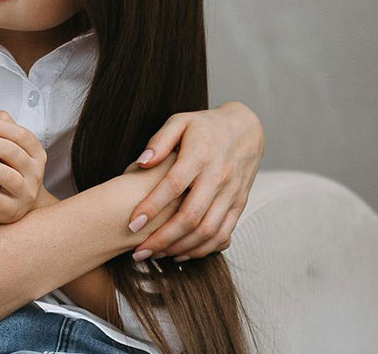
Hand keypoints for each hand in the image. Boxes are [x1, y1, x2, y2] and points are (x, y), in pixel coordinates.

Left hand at [0, 110, 48, 224]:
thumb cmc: (6, 172)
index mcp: (36, 153)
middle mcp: (35, 173)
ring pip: (7, 176)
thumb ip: (0, 134)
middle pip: (12, 152)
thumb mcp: (8, 152)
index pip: (20, 134)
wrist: (11, 207)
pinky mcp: (13, 211)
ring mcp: (26, 193)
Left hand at [127, 101, 264, 261]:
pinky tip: (181, 255)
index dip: (152, 206)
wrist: (246, 129)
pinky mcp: (239, 204)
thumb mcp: (180, 121)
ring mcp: (231, 193)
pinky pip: (223, 234)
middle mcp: (218, 177)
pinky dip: (203, 249)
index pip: (174, 185)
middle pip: (191, 216)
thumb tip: (142, 163)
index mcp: (201, 155)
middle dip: (162, 238)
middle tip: (138, 251)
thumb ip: (160, 140)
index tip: (131, 223)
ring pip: (207, 231)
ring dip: (180, 248)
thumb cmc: (205, 126)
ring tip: (155, 255)